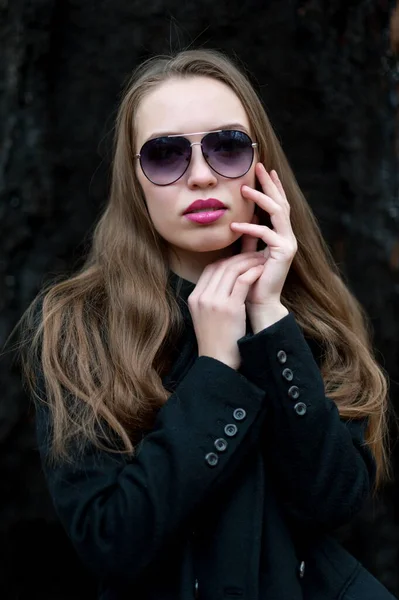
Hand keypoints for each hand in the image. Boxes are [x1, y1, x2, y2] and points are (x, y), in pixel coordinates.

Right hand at [187, 252, 266, 369]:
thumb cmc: (216, 341)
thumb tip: (224, 283)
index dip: (227, 261)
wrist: (218, 361)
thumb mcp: (205, 316)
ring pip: (232, 270)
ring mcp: (214, 302)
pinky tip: (261, 270)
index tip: (241, 260)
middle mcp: (202, 297)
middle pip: (221, 266)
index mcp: (195, 297)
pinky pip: (242, 282)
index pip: (210, 269)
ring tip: (261, 260)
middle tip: (255, 254)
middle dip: (240, 258)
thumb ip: (210, 299)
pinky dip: (253, 272)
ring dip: (248, 262)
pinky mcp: (229, 308)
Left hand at [230, 163, 296, 328]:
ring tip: (243, 189)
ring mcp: (288, 243)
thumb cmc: (252, 281)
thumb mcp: (248, 253)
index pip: (278, 206)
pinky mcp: (284, 252)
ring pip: (277, 213)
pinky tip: (234, 226)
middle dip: (269, 184)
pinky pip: (266, 233)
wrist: (259, 303)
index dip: (273, 187)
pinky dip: (250, 228)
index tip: (264, 171)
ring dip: (260, 198)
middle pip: (281, 203)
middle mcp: (288, 237)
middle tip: (258, 167)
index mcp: (281, 236)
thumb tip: (243, 218)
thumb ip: (249, 237)